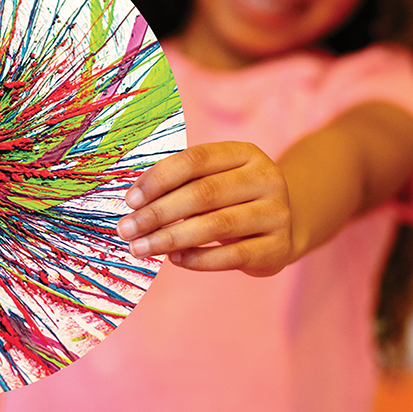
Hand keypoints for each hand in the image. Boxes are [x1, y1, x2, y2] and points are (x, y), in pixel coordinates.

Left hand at [116, 141, 292, 276]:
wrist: (285, 226)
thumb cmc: (234, 199)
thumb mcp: (216, 179)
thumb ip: (182, 184)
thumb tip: (135, 203)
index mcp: (245, 153)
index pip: (196, 160)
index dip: (159, 178)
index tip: (130, 200)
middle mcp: (265, 178)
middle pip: (203, 193)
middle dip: (158, 213)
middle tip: (127, 229)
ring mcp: (276, 212)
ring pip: (216, 225)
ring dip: (170, 238)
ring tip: (140, 248)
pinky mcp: (278, 247)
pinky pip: (232, 256)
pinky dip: (198, 258)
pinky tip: (174, 258)